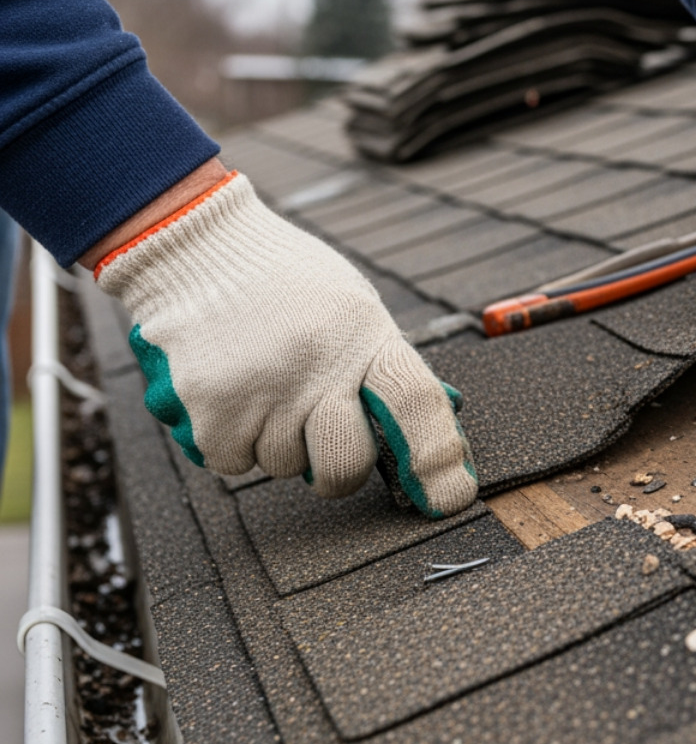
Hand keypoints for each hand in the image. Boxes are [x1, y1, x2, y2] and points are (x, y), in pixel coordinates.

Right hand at [93, 171, 477, 516]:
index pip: (416, 403)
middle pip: (346, 464)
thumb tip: (425, 428)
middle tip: (323, 442)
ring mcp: (263, 388)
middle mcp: (318, 364)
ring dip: (276, 443)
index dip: (438, 457)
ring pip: (284, 467)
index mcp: (365, 335)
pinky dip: (232, 442)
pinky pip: (233, 463)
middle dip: (339, 473)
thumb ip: (381, 365)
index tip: (450, 497)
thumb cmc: (285, 282)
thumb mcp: (353, 308)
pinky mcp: (211, 407)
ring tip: (264, 385)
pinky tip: (232, 393)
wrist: (196, 246)